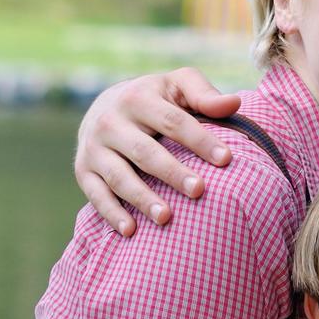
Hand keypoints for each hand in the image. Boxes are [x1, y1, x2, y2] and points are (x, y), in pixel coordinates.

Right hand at [74, 68, 248, 234]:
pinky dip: (112, 214)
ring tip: (166, 217)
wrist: (104, 108)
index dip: (200, 140)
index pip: (173, 121)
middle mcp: (111, 122)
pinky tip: (131, 231)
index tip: (226, 160)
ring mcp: (94, 149)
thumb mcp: (177, 87)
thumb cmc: (155, 100)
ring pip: (119, 176)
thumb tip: (234, 103)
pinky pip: (96, 196)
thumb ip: (204, 95)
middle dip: (171, 172)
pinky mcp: (83, 171)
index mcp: (138, 97)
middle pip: (145, 151)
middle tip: (199, 191)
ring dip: (142, 198)